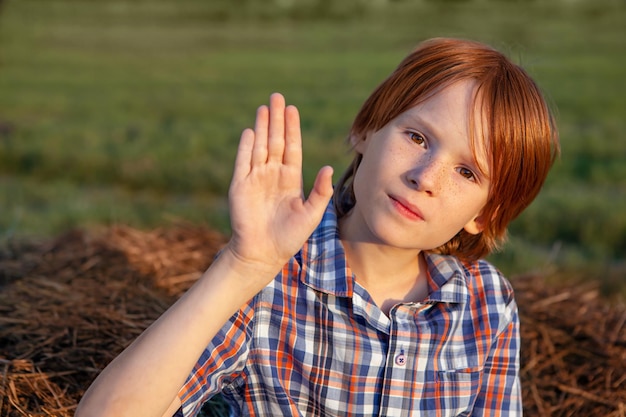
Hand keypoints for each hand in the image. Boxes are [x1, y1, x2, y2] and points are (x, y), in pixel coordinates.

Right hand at [225, 93, 333, 275]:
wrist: (263, 253)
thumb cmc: (289, 237)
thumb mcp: (311, 214)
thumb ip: (320, 191)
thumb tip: (328, 168)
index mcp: (291, 179)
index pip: (292, 147)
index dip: (292, 128)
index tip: (293, 109)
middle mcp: (273, 175)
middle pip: (275, 141)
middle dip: (276, 119)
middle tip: (277, 97)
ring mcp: (256, 178)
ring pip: (260, 146)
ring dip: (262, 127)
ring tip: (264, 107)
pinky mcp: (240, 186)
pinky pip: (243, 162)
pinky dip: (246, 147)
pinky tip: (250, 131)